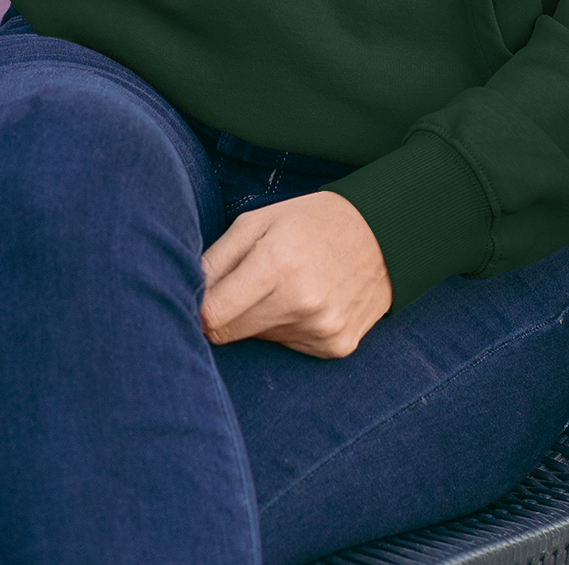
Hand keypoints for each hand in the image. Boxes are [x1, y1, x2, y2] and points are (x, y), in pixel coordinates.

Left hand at [200, 191, 391, 358]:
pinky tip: (306, 301)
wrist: (383, 233)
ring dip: (260, 319)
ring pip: (260, 340)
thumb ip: (216, 259)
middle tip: (238, 289)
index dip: (198, 310)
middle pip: (231, 334)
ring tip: (283, 286)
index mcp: (278, 262)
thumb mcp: (258, 222)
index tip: (196, 300)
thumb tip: (185, 295)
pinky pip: (290, 347)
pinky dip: (288, 328)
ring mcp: (322, 328)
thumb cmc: (310, 221)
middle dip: (225, 315)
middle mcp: (302, 301)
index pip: (213, 315)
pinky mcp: (336, 347)